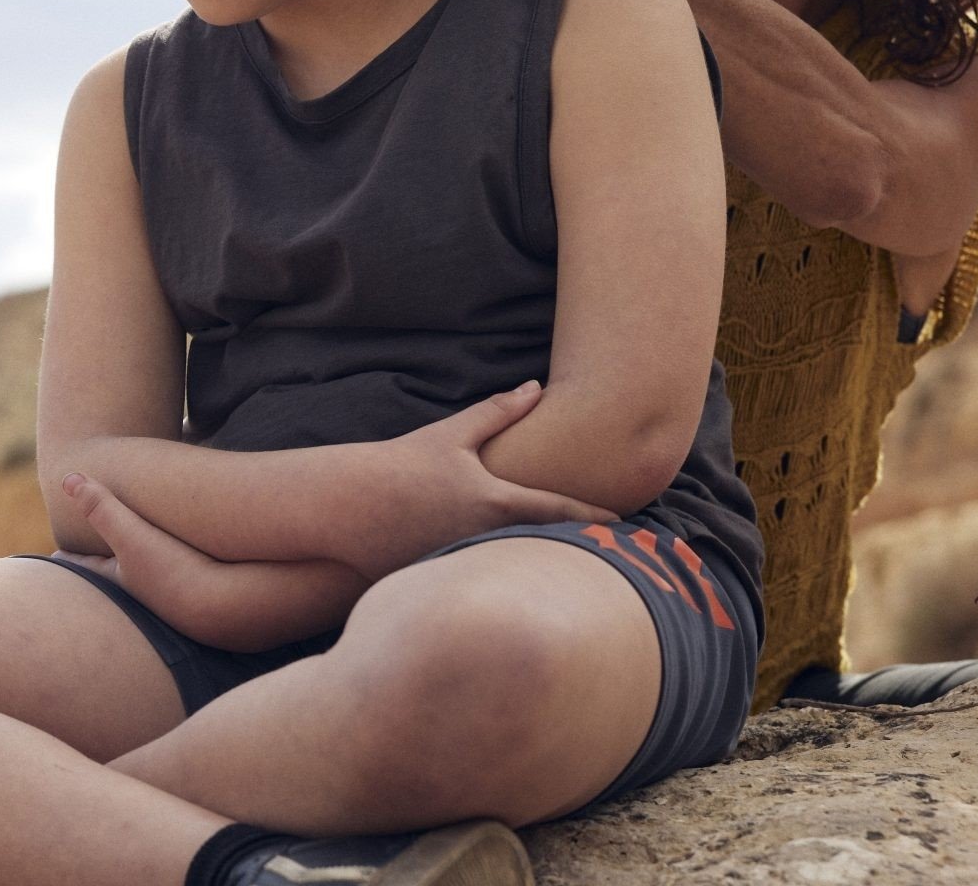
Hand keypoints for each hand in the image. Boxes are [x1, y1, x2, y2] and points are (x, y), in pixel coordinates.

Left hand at [59, 471, 223, 617]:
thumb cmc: (176, 572)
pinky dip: (179, 568)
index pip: (87, 567)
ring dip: (142, 567)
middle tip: (89, 557)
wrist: (234, 607)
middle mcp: (144, 593)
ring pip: (150, 580)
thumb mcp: (132, 536)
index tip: (53, 556)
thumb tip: (66, 479)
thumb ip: (102, 507)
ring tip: (136, 560)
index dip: (70, 559)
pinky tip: (191, 566)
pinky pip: (185, 579)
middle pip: (115, 576)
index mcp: (121, 578)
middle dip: (103, 564)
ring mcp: (175, 598)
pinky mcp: (206, 596)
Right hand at [332, 380, 618, 577]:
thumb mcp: (450, 436)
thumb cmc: (401, 466)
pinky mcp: (448, 579)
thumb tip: (534, 388)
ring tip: (579, 574)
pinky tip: (519, 590)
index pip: (559, 511)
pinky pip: (485, 582)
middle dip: (579, 549)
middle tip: (619, 553)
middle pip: (548, 547)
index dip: (596, 517)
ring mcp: (469, 563)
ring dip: (544, 569)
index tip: (626, 524)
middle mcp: (487, 537)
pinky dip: (505, 581)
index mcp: (495, 501)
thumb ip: (497, 413)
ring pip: (518, 570)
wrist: (351, 507)